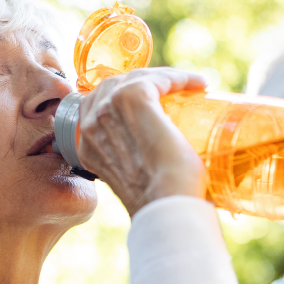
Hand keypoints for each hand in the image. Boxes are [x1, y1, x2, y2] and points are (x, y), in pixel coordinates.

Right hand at [75, 68, 208, 215]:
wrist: (165, 205)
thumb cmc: (160, 202)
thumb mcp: (134, 180)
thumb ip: (135, 167)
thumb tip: (164, 162)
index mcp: (85, 145)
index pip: (100, 105)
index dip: (126, 96)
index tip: (156, 100)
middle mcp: (89, 125)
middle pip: (115, 86)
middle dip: (145, 82)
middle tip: (175, 92)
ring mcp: (108, 109)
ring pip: (136, 78)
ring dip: (165, 78)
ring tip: (190, 86)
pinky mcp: (133, 99)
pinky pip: (158, 78)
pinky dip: (181, 78)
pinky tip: (198, 83)